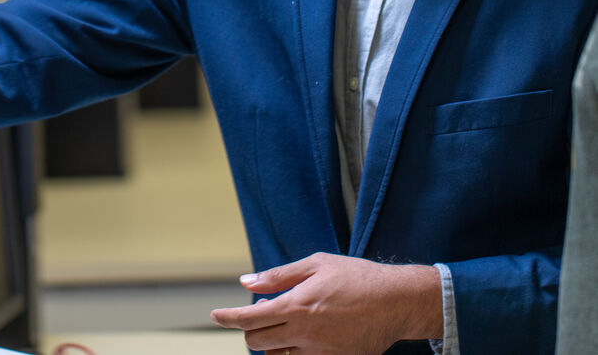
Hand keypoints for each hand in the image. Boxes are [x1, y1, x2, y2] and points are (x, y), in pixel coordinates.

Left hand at [210, 252, 442, 353]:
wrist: (395, 301)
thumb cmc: (355, 276)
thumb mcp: (314, 264)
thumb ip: (278, 276)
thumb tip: (246, 281)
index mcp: (296, 306)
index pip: (249, 319)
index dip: (227, 318)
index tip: (214, 315)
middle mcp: (304, 335)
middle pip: (258, 343)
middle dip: (249, 330)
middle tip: (260, 312)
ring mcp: (320, 353)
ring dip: (270, 343)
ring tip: (280, 323)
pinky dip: (291, 353)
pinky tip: (298, 336)